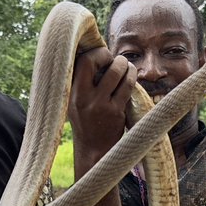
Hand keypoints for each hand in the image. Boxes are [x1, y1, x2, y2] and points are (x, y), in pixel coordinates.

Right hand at [67, 45, 136, 160]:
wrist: (93, 151)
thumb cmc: (85, 123)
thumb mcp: (75, 104)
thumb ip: (81, 84)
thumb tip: (94, 57)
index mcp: (74, 94)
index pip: (84, 62)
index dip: (97, 53)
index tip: (104, 56)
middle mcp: (86, 99)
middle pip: (101, 64)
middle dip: (113, 58)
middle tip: (118, 60)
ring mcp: (103, 106)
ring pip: (118, 74)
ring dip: (127, 66)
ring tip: (127, 66)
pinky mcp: (117, 113)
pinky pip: (127, 88)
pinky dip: (131, 79)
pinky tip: (131, 78)